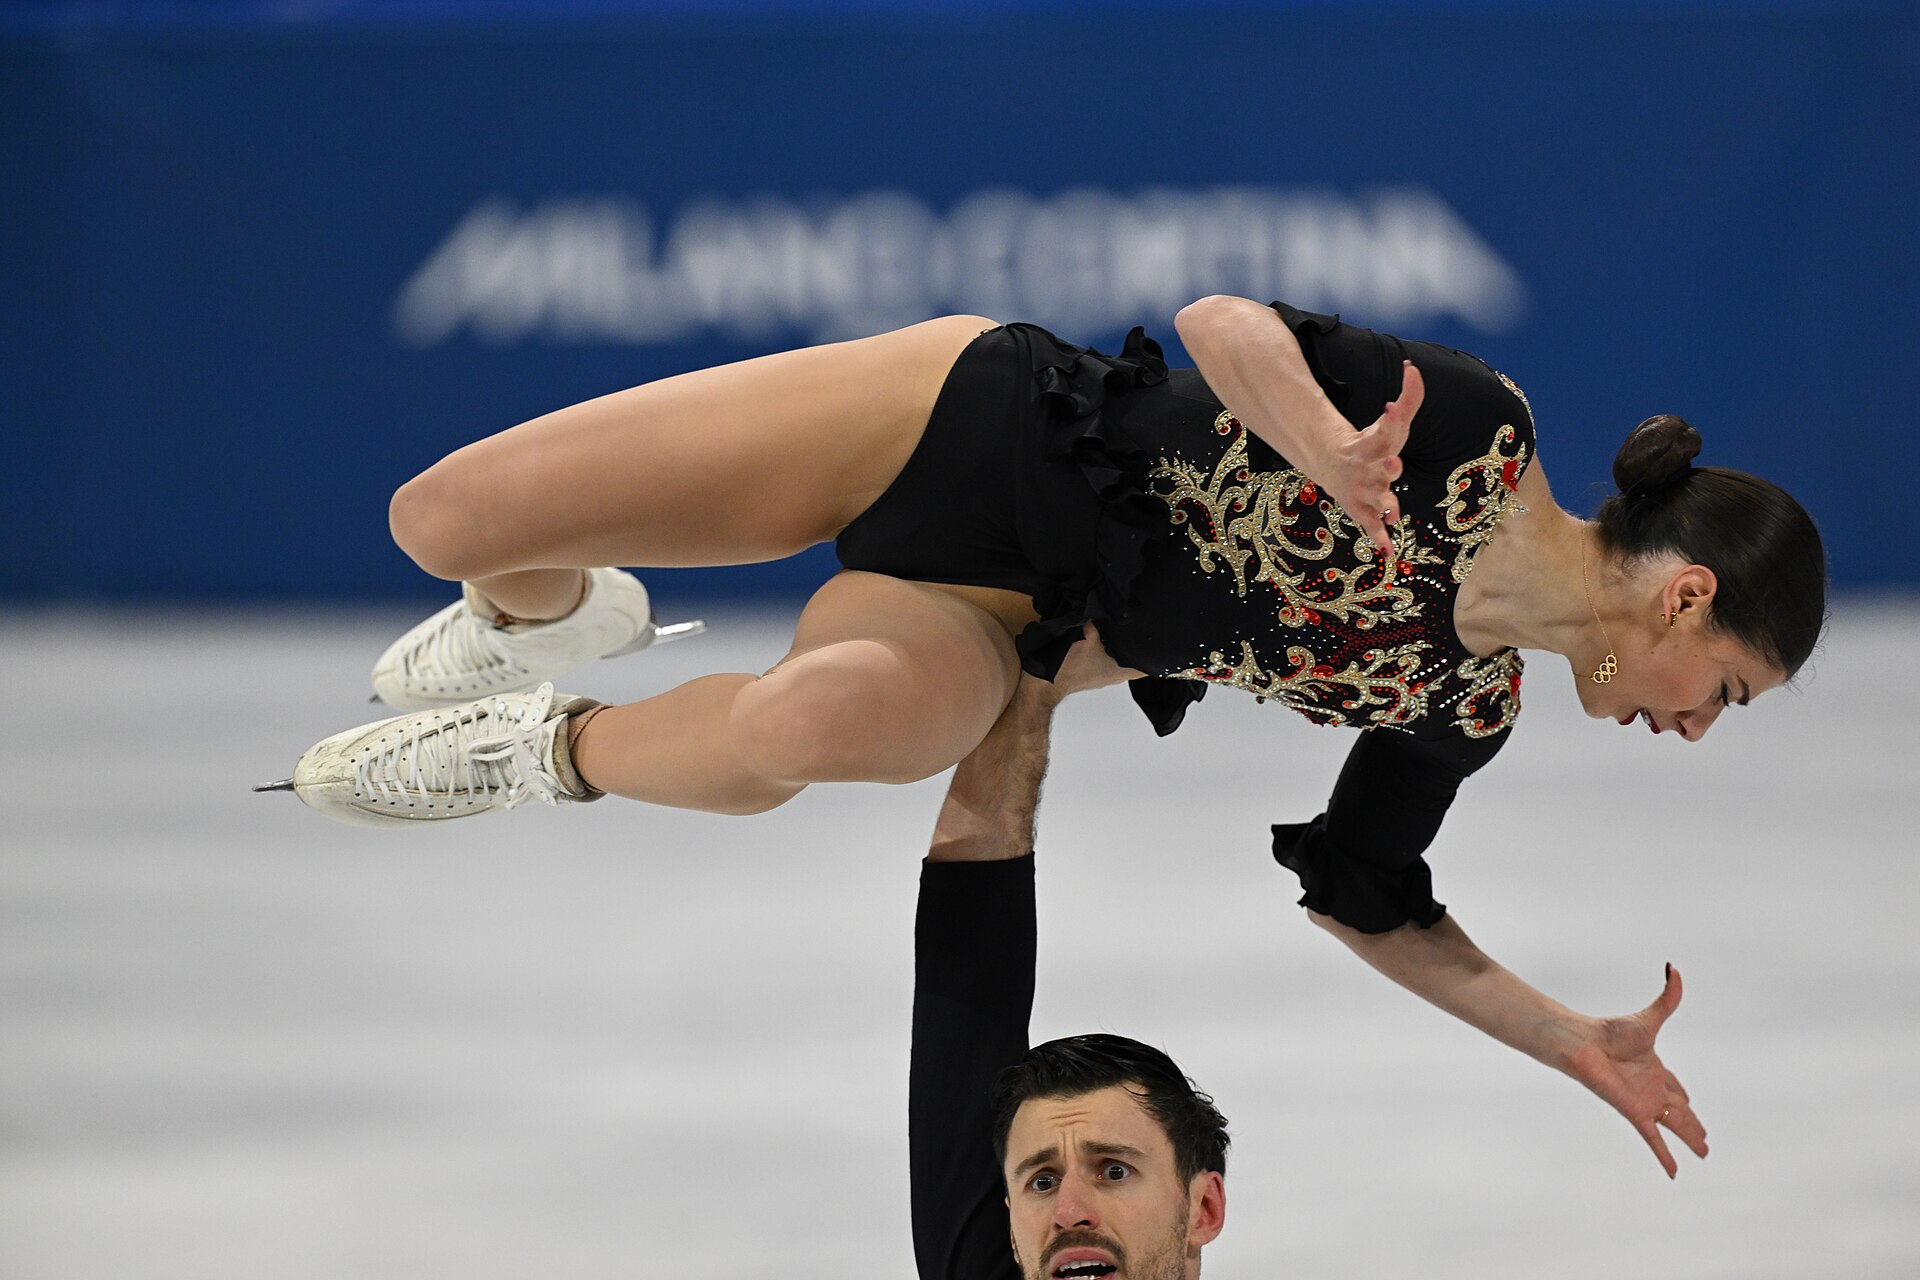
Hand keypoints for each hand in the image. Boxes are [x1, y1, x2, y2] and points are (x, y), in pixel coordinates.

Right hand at [1028, 622, 1146, 702]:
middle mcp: (1113, 677)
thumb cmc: (1069, 668)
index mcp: (1119, 672)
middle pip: (1132, 663)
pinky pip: (1102, 661)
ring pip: (1117, 662)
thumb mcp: (1086, 638)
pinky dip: (1103, 652)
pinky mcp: (1090, 675)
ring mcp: (1101, 677)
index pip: (1145, 669)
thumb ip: (1096, 625)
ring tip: (1118, 633)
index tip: (1156, 647)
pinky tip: (1099, 639)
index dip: (1152, 659)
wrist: (1045, 684)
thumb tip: (1098, 614)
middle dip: (1133, 649)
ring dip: (1117, 650)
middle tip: (1137, 634)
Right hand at [1314, 360, 1422, 557]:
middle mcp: (1370, 468)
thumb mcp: (1391, 423)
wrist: (1335, 466)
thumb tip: (1413, 368)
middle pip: (1381, 469)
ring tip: (1393, 514)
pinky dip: (1379, 541)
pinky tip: (1387, 554)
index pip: (1387, 429)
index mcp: (1377, 443)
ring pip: (1377, 500)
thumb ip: (1408, 396)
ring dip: (1385, 506)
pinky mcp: (1363, 511)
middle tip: (1392, 464)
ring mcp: (1365, 491)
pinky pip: (1372, 528)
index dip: (1391, 418)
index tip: (1390, 406)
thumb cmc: (1371, 443)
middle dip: (1387, 468)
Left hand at [1562, 965, 1707, 1177]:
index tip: (1692, 1103)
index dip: (1684, 1095)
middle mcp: (1651, 1088)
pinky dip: (1664, 1156)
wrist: (1582, 1044)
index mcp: (1654, 1068)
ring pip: (1674, 1126)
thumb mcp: (1648, 1018)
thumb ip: (1667, 997)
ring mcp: (1644, 1103)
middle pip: (1680, 1110)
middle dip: (1693, 1124)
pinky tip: (1674, 1173)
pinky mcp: (1635, 1113)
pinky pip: (1653, 1140)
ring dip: (1689, 1139)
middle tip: (1705, 1139)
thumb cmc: (1609, 1032)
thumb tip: (1675, 968)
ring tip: (1704, 1151)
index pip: (1676, 1086)